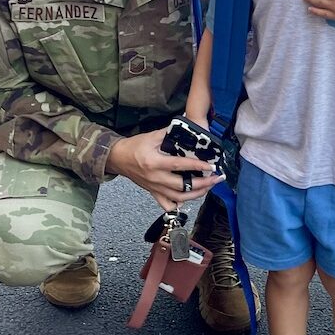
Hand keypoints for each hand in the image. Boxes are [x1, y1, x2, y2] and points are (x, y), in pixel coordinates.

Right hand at [106, 128, 224, 210]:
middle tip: (216, 178)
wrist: (118, 158)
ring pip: (179, 198)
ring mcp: (155, 188)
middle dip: (203, 184)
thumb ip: (170, 133)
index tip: (211, 166)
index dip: (197, 166)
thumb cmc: (135, 146)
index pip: (180, 166)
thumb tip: (188, 129)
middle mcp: (156, 178)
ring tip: (209, 187)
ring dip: (196, 195)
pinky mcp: (153, 193)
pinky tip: (190, 199)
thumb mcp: (152, 136)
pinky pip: (167, 205)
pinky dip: (179, 205)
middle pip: (183, 186)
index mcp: (155, 163)